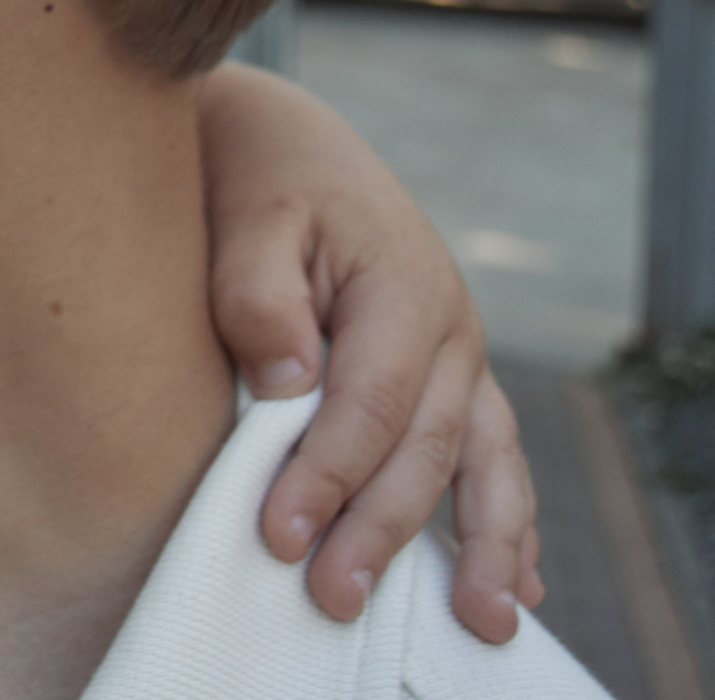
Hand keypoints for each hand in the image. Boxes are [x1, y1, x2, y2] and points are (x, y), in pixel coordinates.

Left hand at [198, 62, 542, 641]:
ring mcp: (460, 356)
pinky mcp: (450, 376)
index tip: (281, 533)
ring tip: (481, 621)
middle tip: (333, 597)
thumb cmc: (257, 178)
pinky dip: (504, 519)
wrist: (285, 141)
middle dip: (382, 530)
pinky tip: (514, 585)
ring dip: (484, 546)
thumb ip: (259, 293)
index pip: (370, 403)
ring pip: (483, 461)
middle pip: (424, 448)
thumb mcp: (247, 216)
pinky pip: (489, 454)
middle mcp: (450, 326)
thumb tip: (285, 380)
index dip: (328, 473)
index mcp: (404, 285)